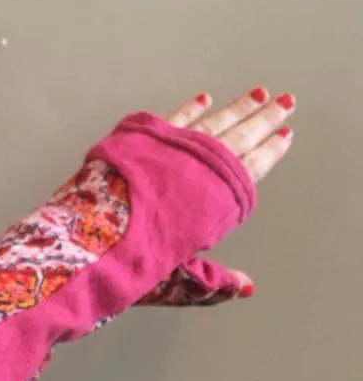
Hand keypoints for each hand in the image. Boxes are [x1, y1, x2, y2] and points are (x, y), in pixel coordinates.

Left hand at [140, 86, 294, 305]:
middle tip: (286, 102)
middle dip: (264, 119)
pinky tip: (204, 98)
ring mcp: (174, 150)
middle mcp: (200, 171)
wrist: (94, 239)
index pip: (251, 170)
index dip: (270, 152)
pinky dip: (191, 109)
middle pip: (240, 138)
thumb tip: (248, 287)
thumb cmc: (139, 266)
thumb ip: (216, 282)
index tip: (286, 134)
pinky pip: (175, 119)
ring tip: (259, 94)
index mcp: (216, 203)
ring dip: (237, 109)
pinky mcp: (145, 140)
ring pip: (214, 122)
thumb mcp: (182, 282)